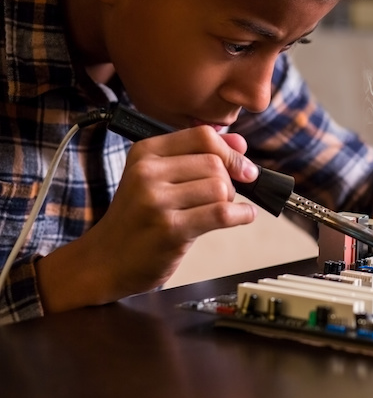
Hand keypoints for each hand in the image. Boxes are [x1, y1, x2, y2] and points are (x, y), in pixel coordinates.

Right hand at [37, 126, 258, 311]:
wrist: (105, 261)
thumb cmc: (137, 219)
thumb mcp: (158, 178)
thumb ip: (198, 156)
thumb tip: (241, 142)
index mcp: (145, 152)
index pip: (203, 136)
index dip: (230, 151)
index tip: (242, 166)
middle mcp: (147, 172)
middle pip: (215, 163)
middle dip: (230, 181)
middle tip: (224, 197)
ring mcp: (157, 201)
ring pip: (221, 188)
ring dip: (231, 201)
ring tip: (217, 211)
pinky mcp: (170, 229)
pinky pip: (222, 213)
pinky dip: (241, 215)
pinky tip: (242, 217)